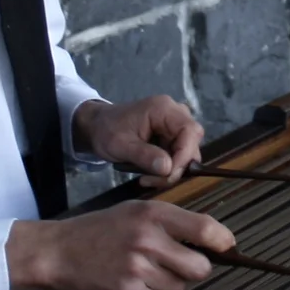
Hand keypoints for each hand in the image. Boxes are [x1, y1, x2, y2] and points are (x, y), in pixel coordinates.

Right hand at [6, 201, 233, 289]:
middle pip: (200, 268)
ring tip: (142, 269)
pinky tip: (130, 282)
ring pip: (179, 287)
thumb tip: (215, 242)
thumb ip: (173, 223)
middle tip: (176, 263)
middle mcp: (148, 240)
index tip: (227, 247)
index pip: (206, 229)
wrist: (59, 251)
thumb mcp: (137, 211)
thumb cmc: (102, 230)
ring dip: (168, 282)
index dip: (223, 242)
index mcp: (153, 215)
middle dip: (195, 269)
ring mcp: (137, 269)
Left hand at [75, 94, 204, 184]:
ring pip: (187, 151)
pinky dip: (168, 167)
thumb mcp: (120, 145)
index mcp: (164, 109)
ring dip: (172, 169)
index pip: (190, 132)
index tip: (167, 175)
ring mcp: (174, 124)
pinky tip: (151, 173)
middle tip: (154, 180)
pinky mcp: (172, 136)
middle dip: (177, 166)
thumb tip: (168, 169)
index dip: (184, 156)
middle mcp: (175, 114)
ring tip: (148, 178)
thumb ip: (144, 155)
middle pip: (191, 143)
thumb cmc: (106, 130)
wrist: (98, 126)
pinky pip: (179, 154)